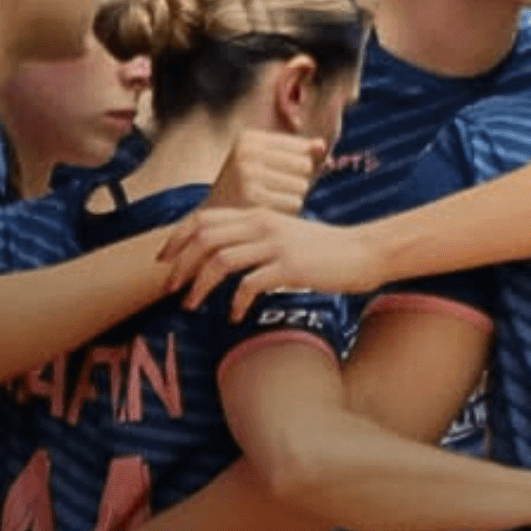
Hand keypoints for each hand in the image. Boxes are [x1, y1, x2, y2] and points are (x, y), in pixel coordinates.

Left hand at [164, 209, 381, 315]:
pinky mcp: (289, 267)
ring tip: (192, 306)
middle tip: (171, 290)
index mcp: (258, 214)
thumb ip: (257, 237)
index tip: (165, 261)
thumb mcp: (286, 233)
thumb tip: (226, 254)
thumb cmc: (326, 249)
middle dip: (180, 265)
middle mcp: (263, 224)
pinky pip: (248, 285)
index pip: (203, 218)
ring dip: (199, 286)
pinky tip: (235, 317)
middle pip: (203, 238)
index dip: (177, 239)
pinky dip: (234, 303)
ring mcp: (276, 245)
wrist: (365, 252)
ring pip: (219, 260)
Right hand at [204, 130, 324, 216]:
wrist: (215, 220)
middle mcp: (247, 151)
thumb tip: (322, 144)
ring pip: (302, 185)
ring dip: (294, 197)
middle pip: (304, 165)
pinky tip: (271, 212)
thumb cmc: (247, 189)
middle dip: (298, 181)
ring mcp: (247, 172)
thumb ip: (296, 152)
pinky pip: (295, 202)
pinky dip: (289, 211)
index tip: (279, 177)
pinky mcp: (252, 196)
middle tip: (277, 192)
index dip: (299, 166)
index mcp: (249, 138)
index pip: (301, 148)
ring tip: (271, 201)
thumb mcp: (265, 163)